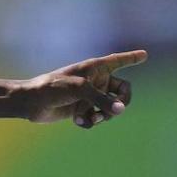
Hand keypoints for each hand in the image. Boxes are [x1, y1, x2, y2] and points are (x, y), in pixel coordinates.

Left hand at [19, 49, 147, 127]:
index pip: (118, 61)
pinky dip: (90, 121)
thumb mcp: (80, 90)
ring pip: (111, 108)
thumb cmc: (53, 88)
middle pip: (123, 91)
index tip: (144, 54)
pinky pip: (97, 117)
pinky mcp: (83, 109)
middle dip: (121, 102)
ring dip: (103, 115)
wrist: (31, 103)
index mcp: (95, 68)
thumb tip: (121, 110)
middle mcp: (95, 80)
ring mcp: (90, 95)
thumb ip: (103, 100)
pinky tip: (78, 122)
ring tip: (92, 117)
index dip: (131, 58)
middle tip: (115, 110)